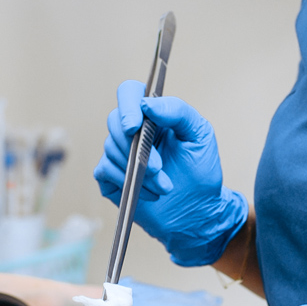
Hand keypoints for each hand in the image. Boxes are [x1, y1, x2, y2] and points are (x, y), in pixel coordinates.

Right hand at [95, 81, 246, 266]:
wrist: (197, 213)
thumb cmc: (200, 173)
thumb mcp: (200, 136)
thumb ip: (178, 111)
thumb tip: (147, 104)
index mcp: (153, 115)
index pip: (129, 93)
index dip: (127, 105)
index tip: (135, 126)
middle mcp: (133, 131)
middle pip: (115, 121)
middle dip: (137, 148)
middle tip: (159, 168)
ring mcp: (119, 153)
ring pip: (112, 149)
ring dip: (139, 170)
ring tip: (163, 185)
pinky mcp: (110, 176)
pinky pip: (106, 170)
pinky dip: (127, 182)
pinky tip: (150, 193)